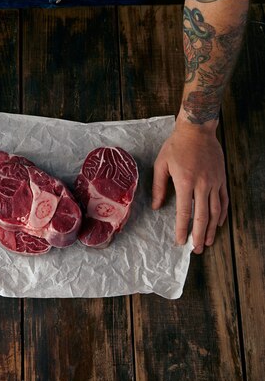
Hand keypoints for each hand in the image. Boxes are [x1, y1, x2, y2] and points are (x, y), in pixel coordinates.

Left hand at [151, 122, 228, 253]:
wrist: (197, 130)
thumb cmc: (176, 146)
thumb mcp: (161, 164)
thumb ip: (159, 187)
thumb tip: (157, 207)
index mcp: (185, 182)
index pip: (184, 212)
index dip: (182, 229)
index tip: (180, 241)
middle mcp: (202, 184)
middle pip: (202, 216)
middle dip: (198, 235)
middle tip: (196, 250)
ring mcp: (214, 182)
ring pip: (215, 211)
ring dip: (211, 229)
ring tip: (206, 242)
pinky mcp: (221, 178)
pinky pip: (224, 200)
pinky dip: (222, 215)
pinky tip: (218, 224)